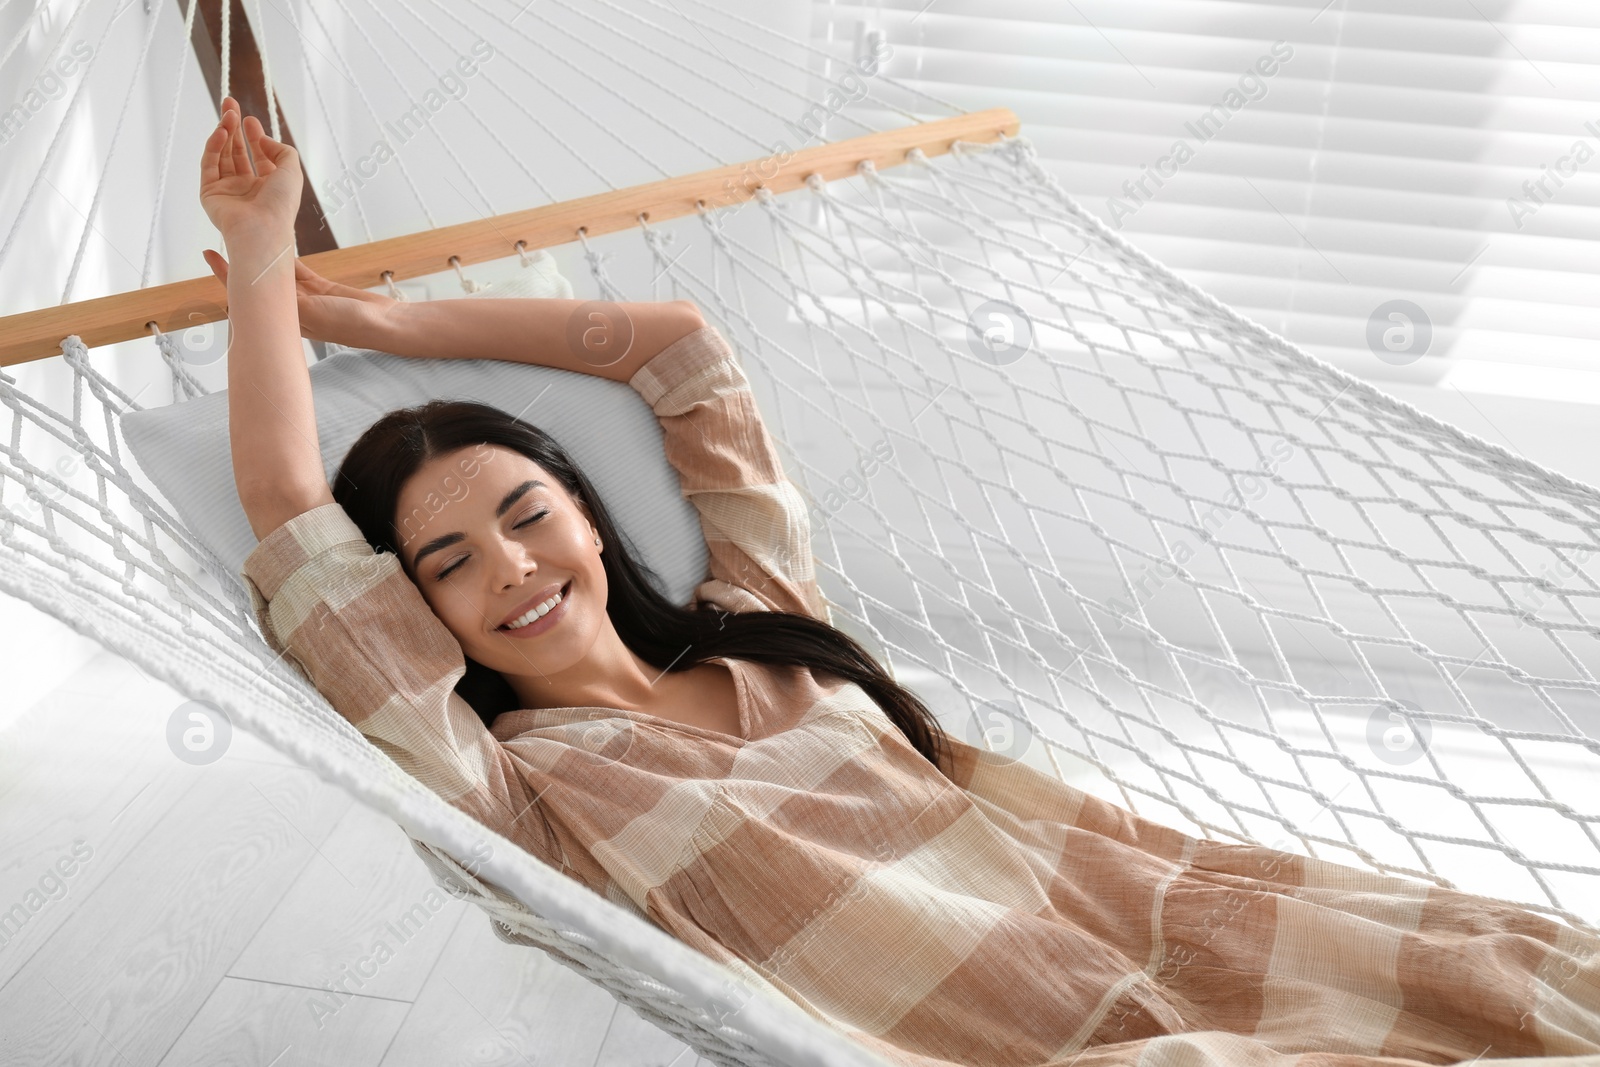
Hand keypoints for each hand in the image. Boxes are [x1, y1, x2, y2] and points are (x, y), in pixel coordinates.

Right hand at [199, 96, 300, 238]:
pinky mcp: (209, 193)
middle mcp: (247, 188)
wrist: (262, 228)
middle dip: (234, 127)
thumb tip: (261, 138)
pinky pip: (209, 164)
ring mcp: (227, 191)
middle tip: (230, 104)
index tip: (249, 118)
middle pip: (237, 151)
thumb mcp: (291, 170)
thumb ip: (282, 149)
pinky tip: (221, 131)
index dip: (254, 136)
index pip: (258, 156)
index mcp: (268, 186)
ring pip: (222, 155)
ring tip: (228, 113)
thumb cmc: (280, 203)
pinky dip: (214, 146)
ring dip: (225, 132)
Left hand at [201, 250, 399, 342]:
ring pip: (276, 273)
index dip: (225, 274)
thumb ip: (288, 299)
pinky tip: (278, 245)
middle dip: (238, 264)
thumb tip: (260, 286)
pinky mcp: (321, 288)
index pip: (246, 293)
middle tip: (222, 243)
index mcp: (284, 316)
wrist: (383, 325)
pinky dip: (287, 257)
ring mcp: (306, 297)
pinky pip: (299, 269)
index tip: (209, 255)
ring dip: (262, 257)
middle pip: (256, 282)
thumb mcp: (312, 311)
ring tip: (247, 239)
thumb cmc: (350, 324)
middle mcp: (289, 307)